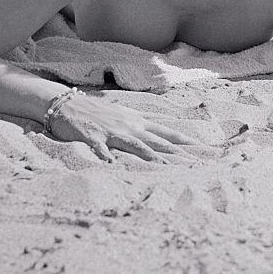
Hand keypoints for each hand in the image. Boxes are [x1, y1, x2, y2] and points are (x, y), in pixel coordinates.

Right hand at [45, 89, 195, 161]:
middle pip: (159, 142)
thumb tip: (161, 130)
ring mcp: (112, 132)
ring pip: (137, 146)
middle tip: (199, 165)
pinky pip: (101, 149)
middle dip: (180, 154)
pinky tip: (113, 167)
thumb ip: (141, 123)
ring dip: (153, 157)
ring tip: (170, 170)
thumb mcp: (123, 113)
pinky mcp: (93, 138)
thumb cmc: (96, 111)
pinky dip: (107, 158)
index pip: (168, 132)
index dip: (188, 142)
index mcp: (138, 121)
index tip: (205, 150)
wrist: (67, 104)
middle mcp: (130, 126)